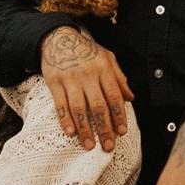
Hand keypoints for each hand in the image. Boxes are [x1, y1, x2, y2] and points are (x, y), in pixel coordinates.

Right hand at [38, 25, 132, 151]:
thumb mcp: (106, 57)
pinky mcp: (54, 81)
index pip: (114, 96)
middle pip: (98, 105)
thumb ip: (119, 77)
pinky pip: (60, 104)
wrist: (58, 38)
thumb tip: (130, 97)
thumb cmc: (85, 51)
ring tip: (89, 145)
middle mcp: (87, 74)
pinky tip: (70, 132)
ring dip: (85, 129)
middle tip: (108, 146)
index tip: (121, 132)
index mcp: (103, 68)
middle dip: (104, 128)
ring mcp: (70, 78)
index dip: (118, 116)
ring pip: (79, 108)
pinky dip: (65, 119)